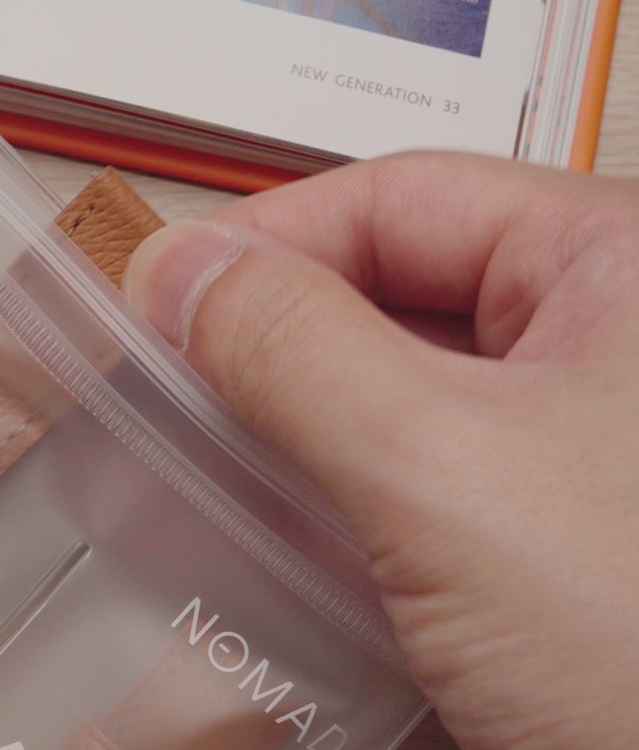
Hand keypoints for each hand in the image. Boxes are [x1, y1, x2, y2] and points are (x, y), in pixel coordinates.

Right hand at [124, 153, 638, 749]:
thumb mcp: (439, 470)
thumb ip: (297, 352)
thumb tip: (190, 273)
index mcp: (623, 266)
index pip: (403, 200)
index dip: (264, 247)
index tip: (157, 302)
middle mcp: (622, 343)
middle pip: (405, 289)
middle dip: (274, 344)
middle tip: (162, 391)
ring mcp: (601, 451)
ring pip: (414, 395)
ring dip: (301, 428)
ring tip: (193, 466)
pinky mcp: (577, 549)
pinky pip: (440, 489)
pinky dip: (352, 503)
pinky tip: (278, 538)